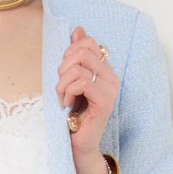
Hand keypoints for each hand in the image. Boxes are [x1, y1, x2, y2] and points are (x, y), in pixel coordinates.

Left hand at [56, 24, 118, 167]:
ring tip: (63, 98)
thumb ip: (75, 56)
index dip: (69, 53)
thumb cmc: (72, 114)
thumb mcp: (70, 80)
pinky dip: (68, 92)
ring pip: (79, 67)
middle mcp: (111, 77)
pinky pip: (82, 83)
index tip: (64, 73)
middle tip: (61, 87)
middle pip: (82, 51)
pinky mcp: (105, 102)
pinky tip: (67, 104)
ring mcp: (110, 89)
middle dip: (63, 67)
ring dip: (62, 83)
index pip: (88, 43)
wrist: (78, 145)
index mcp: (104, 70)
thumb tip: (78, 29)